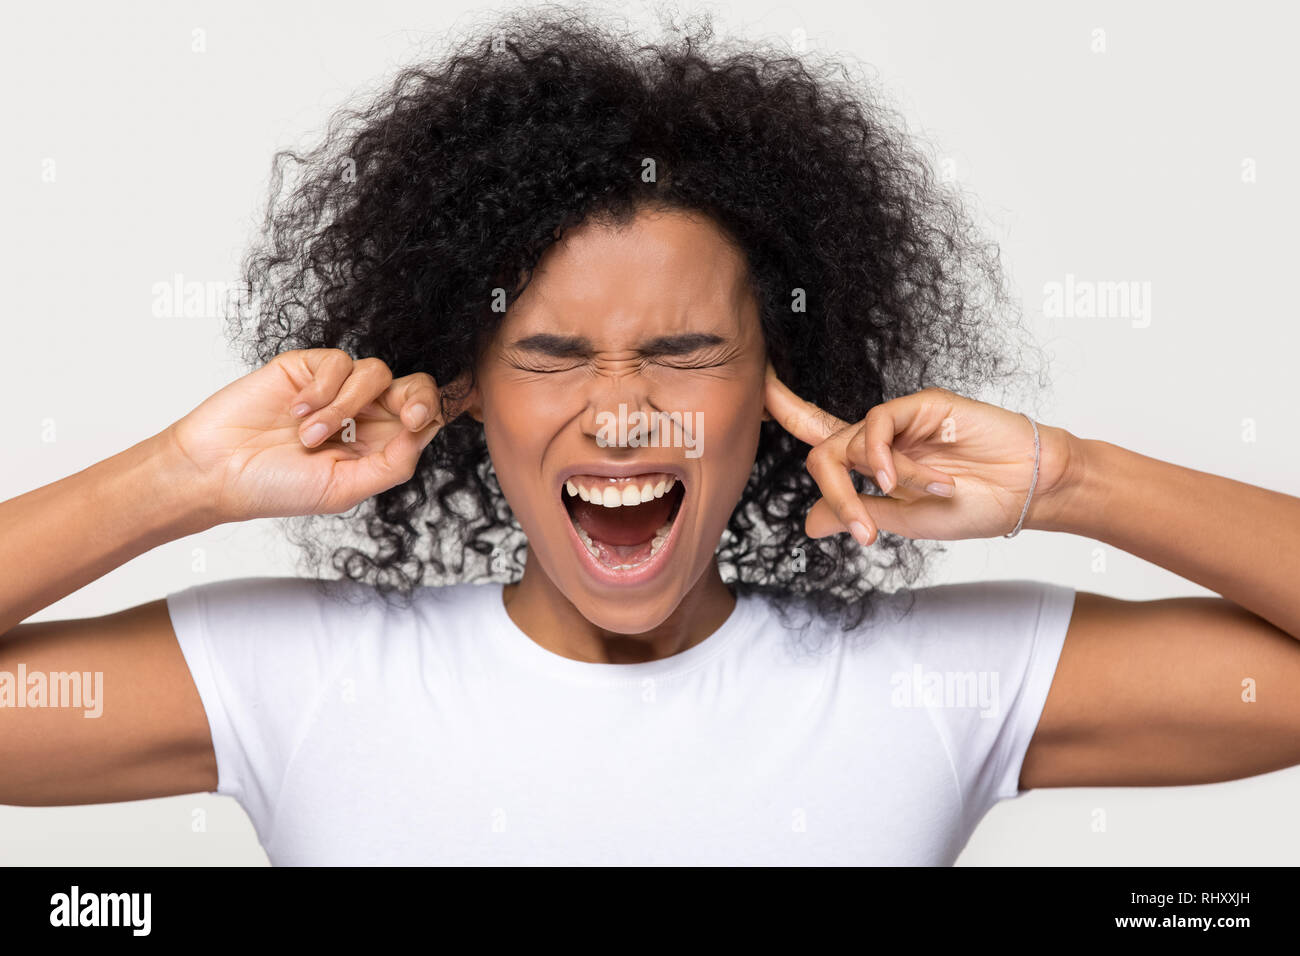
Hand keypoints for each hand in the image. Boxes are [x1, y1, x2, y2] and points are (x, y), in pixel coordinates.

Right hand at [164, 349, 473, 520]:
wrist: (216, 469)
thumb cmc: (276, 488)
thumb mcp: (343, 489)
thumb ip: (391, 464)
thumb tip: (425, 432)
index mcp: (379, 446)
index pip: (424, 418)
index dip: (435, 410)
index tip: (421, 421)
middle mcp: (364, 416)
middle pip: (413, 387)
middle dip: (416, 397)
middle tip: (405, 416)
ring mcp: (336, 390)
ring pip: (376, 373)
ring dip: (344, 407)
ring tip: (308, 437)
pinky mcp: (308, 369)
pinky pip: (338, 362)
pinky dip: (322, 389)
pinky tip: (296, 412)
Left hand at [763, 362, 1076, 543]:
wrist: (1026, 491)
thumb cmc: (972, 506)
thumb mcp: (902, 521)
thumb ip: (856, 514)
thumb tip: (806, 524)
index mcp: (871, 461)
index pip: (816, 431)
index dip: (784, 407)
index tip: (757, 385)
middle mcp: (879, 437)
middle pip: (822, 446)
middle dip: (833, 487)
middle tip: (863, 529)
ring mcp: (899, 419)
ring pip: (848, 443)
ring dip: (876, 482)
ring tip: (919, 498)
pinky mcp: (920, 404)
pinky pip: (878, 426)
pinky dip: (885, 458)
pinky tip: (905, 479)